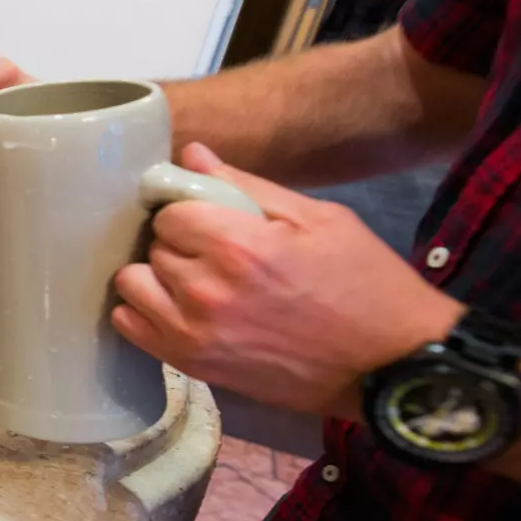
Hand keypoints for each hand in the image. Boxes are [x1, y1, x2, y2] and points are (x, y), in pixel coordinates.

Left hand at [110, 145, 462, 418]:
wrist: (390, 364)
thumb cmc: (365, 283)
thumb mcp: (318, 219)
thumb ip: (246, 186)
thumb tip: (191, 154)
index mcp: (237, 245)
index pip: (169, 211)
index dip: (191, 211)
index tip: (215, 221)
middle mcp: (204, 290)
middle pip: (153, 246)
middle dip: (179, 243)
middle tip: (218, 253)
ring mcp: (193, 333)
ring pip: (133, 284)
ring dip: (157, 277)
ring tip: (196, 281)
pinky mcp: (192, 365)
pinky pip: (130, 326)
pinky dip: (145, 312)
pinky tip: (178, 308)